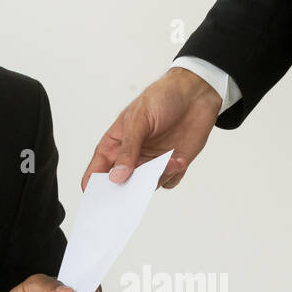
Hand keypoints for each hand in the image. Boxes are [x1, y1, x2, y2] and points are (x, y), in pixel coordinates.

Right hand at [82, 66, 222, 190]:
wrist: (196, 92)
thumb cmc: (161, 97)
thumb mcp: (138, 120)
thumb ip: (128, 150)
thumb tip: (116, 176)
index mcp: (115, 143)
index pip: (97, 170)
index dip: (95, 187)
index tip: (99, 199)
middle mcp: (131, 156)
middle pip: (121, 184)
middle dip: (128, 190)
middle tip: (137, 190)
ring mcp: (151, 162)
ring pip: (147, 186)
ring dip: (158, 177)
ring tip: (170, 161)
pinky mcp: (172, 165)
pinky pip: (169, 181)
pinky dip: (174, 174)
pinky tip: (180, 159)